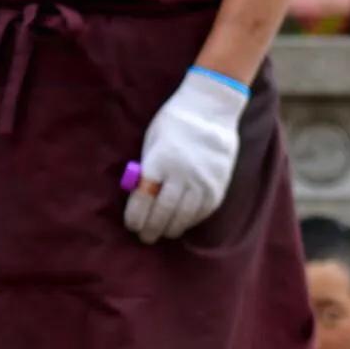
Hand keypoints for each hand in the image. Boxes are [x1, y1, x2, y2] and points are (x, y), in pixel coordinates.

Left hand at [124, 68, 247, 243]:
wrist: (211, 110)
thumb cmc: (175, 122)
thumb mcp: (153, 140)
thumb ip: (148, 167)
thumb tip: (141, 194)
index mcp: (160, 161)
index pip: (144, 198)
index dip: (136, 216)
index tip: (132, 226)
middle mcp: (182, 174)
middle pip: (164, 211)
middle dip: (152, 227)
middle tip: (145, 238)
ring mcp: (202, 182)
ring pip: (184, 215)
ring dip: (172, 227)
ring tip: (164, 233)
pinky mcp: (217, 186)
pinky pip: (202, 211)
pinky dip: (190, 220)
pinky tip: (183, 223)